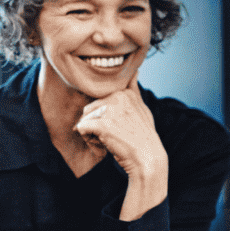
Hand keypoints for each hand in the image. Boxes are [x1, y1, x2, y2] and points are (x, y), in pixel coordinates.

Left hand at [74, 74, 168, 219]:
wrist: (147, 159)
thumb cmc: (144, 137)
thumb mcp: (142, 109)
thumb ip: (134, 91)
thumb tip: (135, 71)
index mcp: (125, 92)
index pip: (100, 101)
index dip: (105, 117)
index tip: (119, 128)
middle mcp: (118, 97)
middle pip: (90, 109)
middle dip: (95, 124)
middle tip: (112, 137)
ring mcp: (110, 109)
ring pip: (85, 118)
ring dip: (92, 132)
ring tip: (108, 141)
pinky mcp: (102, 124)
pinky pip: (81, 128)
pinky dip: (88, 140)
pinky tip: (102, 145)